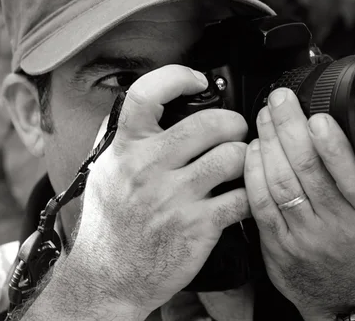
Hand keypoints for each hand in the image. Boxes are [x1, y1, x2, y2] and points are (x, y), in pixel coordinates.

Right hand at [69, 65, 250, 313]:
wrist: (108, 279)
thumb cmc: (109, 225)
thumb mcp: (104, 174)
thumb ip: (126, 140)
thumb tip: (153, 106)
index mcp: (125, 150)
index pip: (146, 95)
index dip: (177, 77)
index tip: (198, 79)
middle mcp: (148, 169)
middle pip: (210, 123)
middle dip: (234, 122)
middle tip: (236, 130)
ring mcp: (174, 198)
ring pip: (233, 156)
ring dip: (246, 156)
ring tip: (240, 163)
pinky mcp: (198, 225)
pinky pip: (242, 196)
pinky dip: (250, 193)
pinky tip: (241, 195)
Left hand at [244, 88, 354, 318]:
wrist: (348, 295)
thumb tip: (332, 125)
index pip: (352, 175)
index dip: (333, 146)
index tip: (318, 118)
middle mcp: (338, 225)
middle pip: (308, 171)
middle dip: (290, 129)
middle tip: (280, 101)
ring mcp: (306, 237)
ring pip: (281, 184)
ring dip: (269, 145)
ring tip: (265, 118)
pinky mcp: (279, 246)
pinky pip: (261, 205)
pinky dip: (254, 173)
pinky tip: (253, 151)